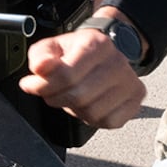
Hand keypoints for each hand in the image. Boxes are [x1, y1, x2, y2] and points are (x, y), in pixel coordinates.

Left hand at [19, 18, 145, 129]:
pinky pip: (107, 122)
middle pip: (78, 96)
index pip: (66, 75)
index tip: (31, 85)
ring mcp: (130, 84)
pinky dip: (92, 118)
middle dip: (56, 98)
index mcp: (97, 44)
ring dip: (73, 109)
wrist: (105, 54)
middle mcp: (117, 63)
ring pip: (92, 112)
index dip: (43, 85)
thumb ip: (41, 56)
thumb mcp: (53, 46)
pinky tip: (88, 104)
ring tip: (71, 96)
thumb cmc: (77, 52)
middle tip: (50, 92)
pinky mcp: (135, 102)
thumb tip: (40, 68)